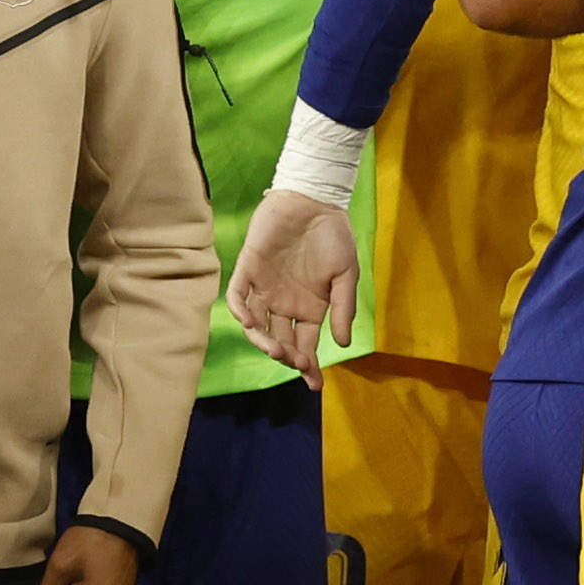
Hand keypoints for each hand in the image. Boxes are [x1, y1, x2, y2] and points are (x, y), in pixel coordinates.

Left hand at [230, 186, 358, 377]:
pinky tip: (250, 322)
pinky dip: (240, 311)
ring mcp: (265, 288)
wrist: (314, 200)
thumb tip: (343, 344)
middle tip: (294, 360)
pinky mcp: (248, 269)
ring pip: (257, 325)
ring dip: (263, 341)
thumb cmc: (334, 236)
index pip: (306, 345)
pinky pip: (237, 296)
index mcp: (310, 308)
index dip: (309, 366)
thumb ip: (342, 309)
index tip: (315, 384)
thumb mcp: (346, 275)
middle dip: (286, 356)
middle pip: (280, 340)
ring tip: (274, 348)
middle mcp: (285, 303)